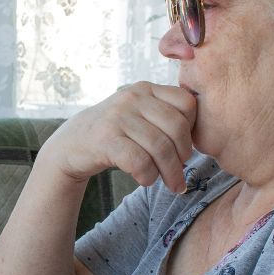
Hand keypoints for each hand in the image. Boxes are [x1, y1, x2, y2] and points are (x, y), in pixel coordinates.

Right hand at [41, 82, 195, 192]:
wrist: (72, 144)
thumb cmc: (115, 133)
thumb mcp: (138, 113)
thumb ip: (164, 114)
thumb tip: (201, 136)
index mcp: (146, 88)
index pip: (186, 103)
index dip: (192, 129)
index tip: (185, 148)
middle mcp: (132, 97)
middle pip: (176, 128)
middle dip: (183, 157)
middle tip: (181, 175)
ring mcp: (118, 117)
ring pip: (160, 148)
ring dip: (170, 173)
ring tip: (173, 185)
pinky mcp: (105, 139)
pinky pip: (139, 161)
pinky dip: (148, 176)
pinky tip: (146, 180)